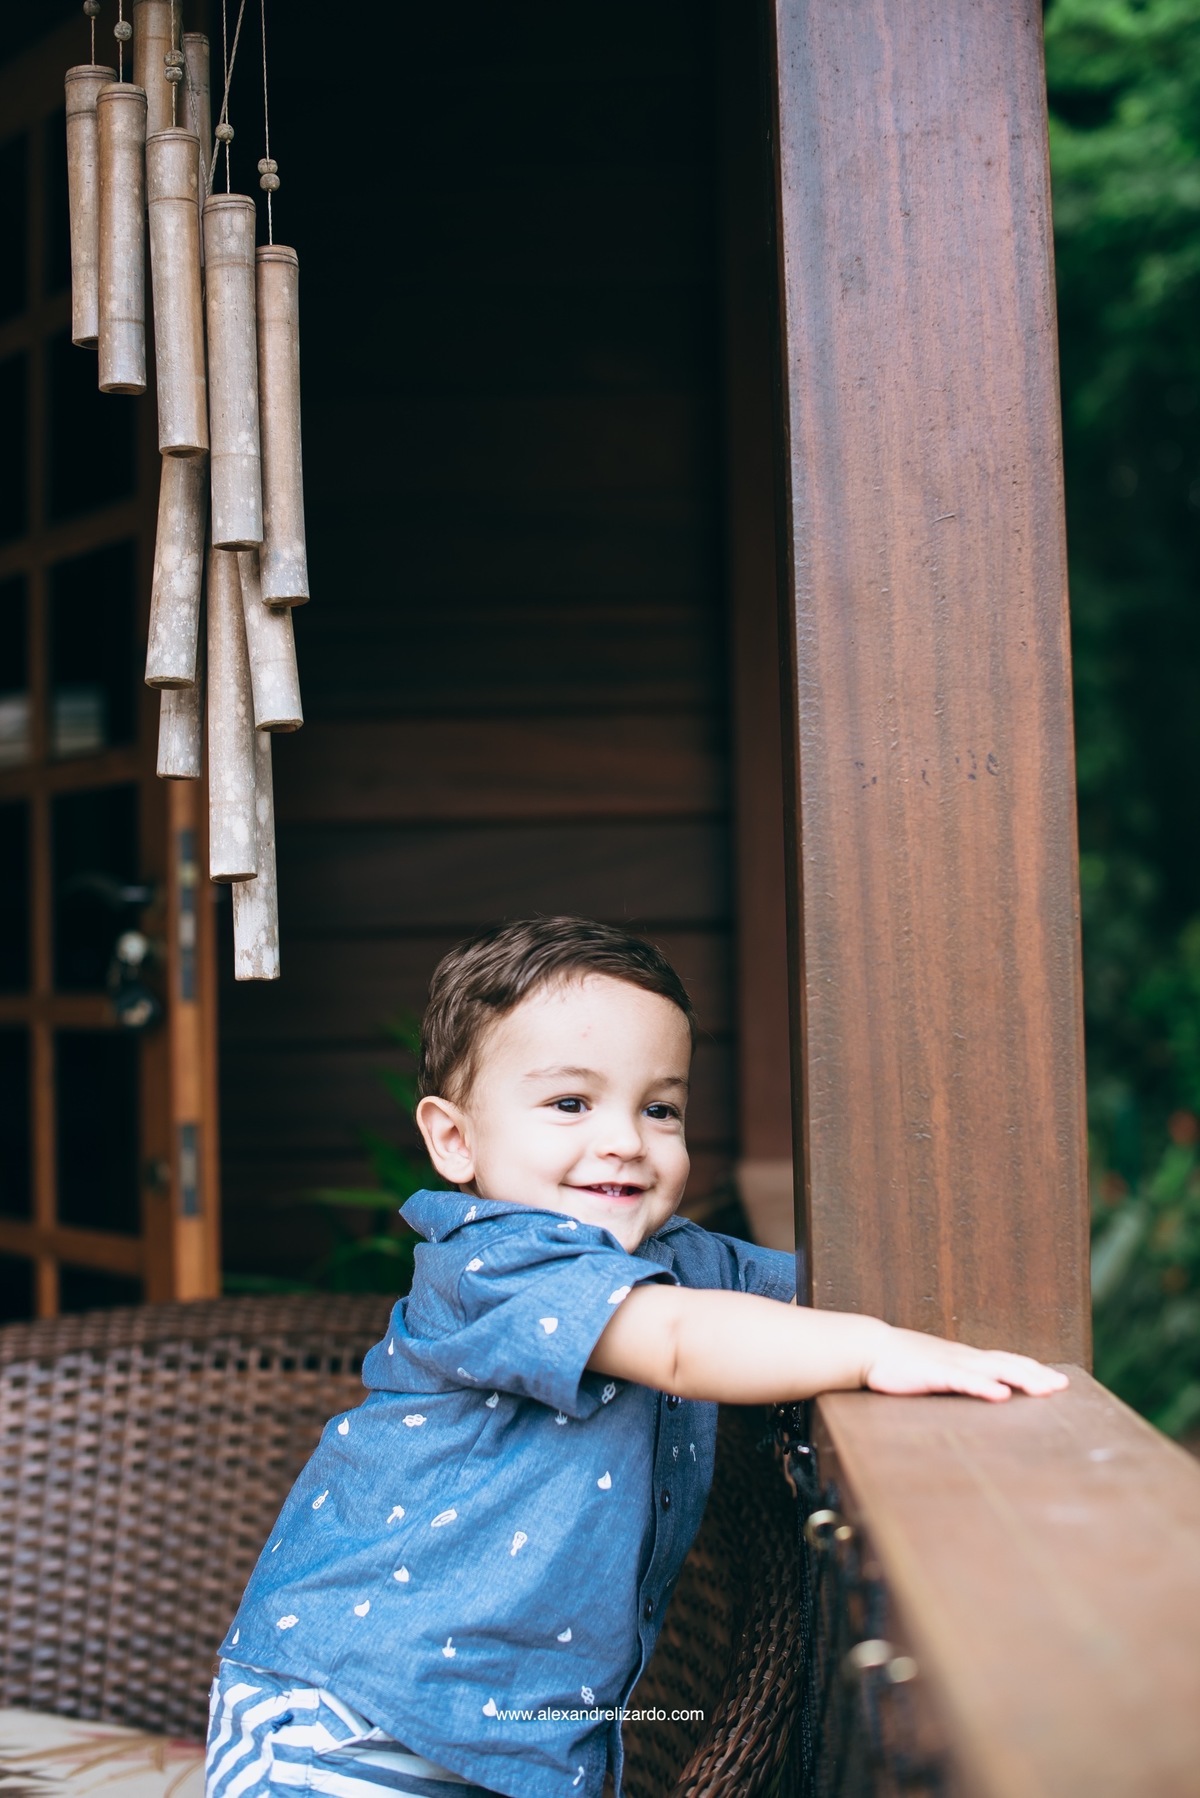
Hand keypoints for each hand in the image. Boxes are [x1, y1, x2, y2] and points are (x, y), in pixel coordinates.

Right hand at [864, 1327, 1069, 1401]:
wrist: (870, 1348)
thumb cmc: (899, 1362)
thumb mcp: (934, 1369)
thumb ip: (955, 1377)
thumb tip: (977, 1389)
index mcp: (965, 1358)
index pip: (1006, 1360)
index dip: (1032, 1369)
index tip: (1056, 1380)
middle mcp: (964, 1357)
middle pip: (1008, 1363)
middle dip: (1037, 1375)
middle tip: (1062, 1386)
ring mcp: (951, 1364)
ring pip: (994, 1369)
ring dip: (1021, 1378)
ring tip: (1045, 1389)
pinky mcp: (935, 1374)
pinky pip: (965, 1381)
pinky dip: (985, 1387)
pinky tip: (1001, 1395)